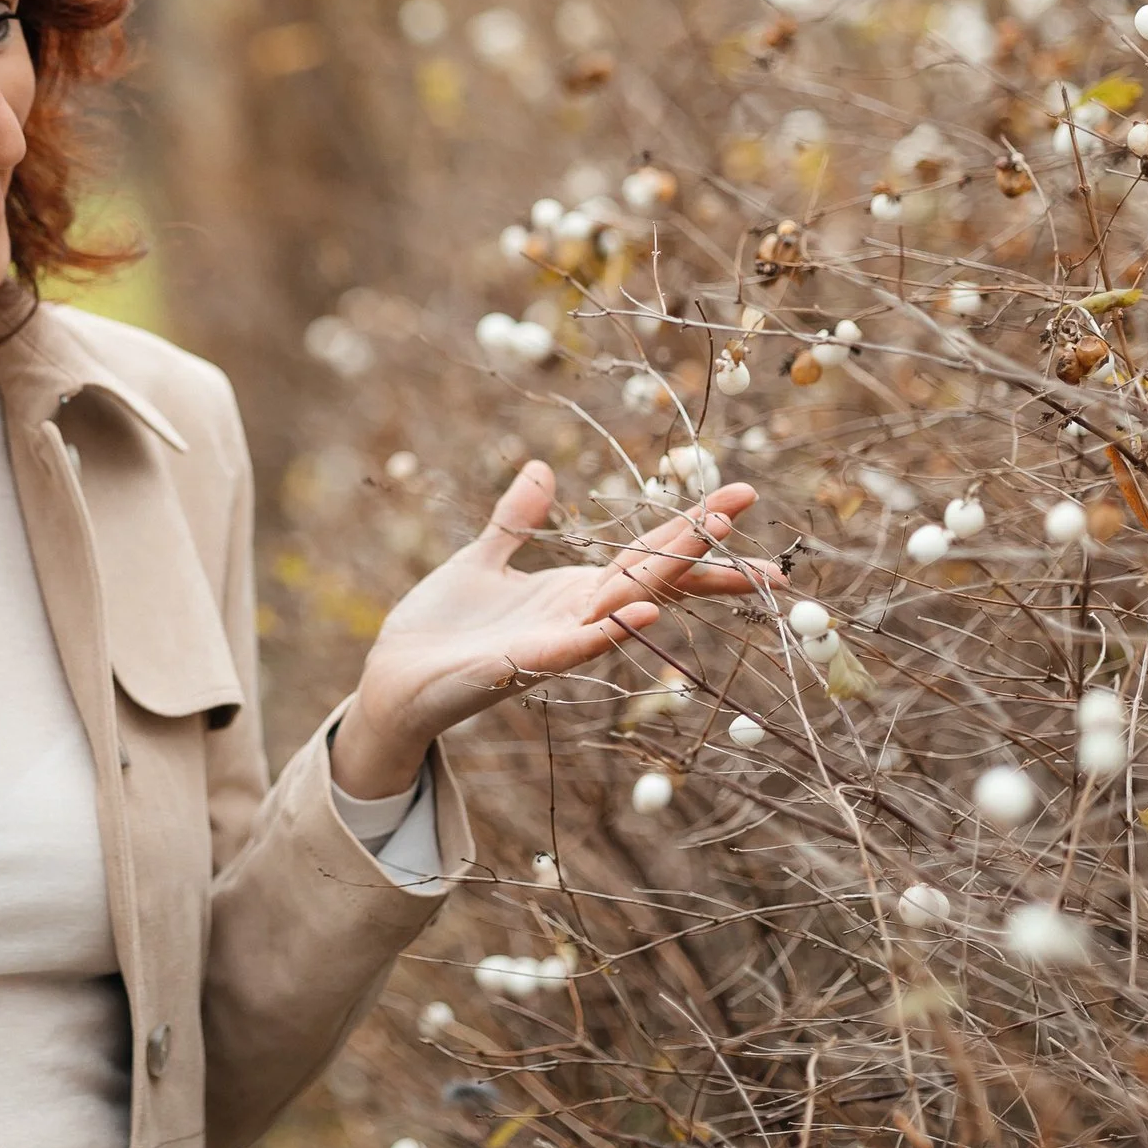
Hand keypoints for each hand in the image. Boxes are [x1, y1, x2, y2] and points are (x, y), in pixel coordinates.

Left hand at [328, 460, 784, 799]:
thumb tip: (540, 469)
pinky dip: (611, 629)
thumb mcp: (481, 559)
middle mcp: (576, 616)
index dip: (693, 528)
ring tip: (711, 542)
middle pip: (653, 575)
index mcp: (572, 590)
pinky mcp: (522, 664)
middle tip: (753, 515)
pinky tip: (642, 609)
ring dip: (667, 576)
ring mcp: (555, 642)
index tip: (741, 499)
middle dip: (702, 547)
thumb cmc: (442, 628)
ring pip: (624, 604)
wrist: (394, 678)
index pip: (646, 554)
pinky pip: (576, 646)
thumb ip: (514, 521)